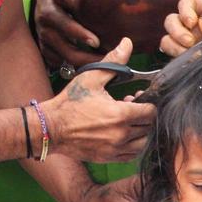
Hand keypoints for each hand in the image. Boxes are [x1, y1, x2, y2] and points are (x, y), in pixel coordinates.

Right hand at [33, 0, 100, 68]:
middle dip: (85, 56)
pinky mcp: (47, 53)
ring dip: (84, 65)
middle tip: (107, 58)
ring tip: (106, 66)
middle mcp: (45, 29)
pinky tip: (92, 69)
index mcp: (48, 10)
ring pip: (64, 60)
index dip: (77, 33)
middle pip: (64, 48)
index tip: (96, 40)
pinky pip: (60, 65)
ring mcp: (45, 42)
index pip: (62, 24)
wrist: (38, 5)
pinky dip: (75, 68)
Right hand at [41, 38, 154, 163]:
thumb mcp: (91, 78)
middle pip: (149, 127)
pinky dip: (132, 145)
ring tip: (127, 121)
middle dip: (143, 116)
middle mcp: (121, 135)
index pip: (151, 111)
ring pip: (143, 143)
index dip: (147, 103)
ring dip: (140, 131)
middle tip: (131, 107)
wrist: (51, 128)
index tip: (136, 97)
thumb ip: (113, 62)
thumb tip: (127, 43)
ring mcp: (115, 149)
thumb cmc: (70, 102)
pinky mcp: (109, 158)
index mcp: (121, 115)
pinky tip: (121, 133)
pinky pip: (131, 155)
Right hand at [160, 0, 201, 56]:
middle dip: (177, 31)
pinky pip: (172, 54)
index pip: (186, 3)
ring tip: (191, 54)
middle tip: (190, 42)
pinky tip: (192, 61)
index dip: (185, 11)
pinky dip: (177, 57)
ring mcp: (187, 39)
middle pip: (171, 20)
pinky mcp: (185, 54)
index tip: (192, 23)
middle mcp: (192, 23)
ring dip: (175, 46)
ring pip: (168, 39)